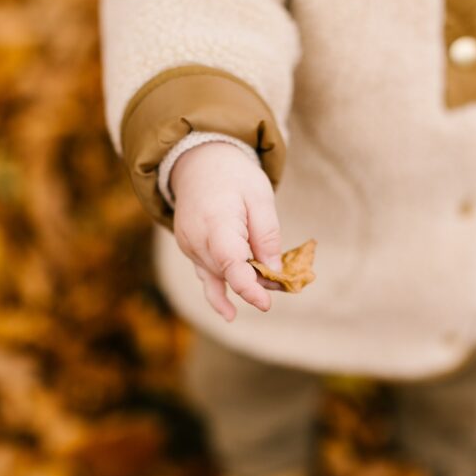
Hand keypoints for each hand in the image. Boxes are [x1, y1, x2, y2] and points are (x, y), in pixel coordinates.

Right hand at [170, 141, 282, 321]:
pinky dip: (218, 293)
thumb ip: (267, 234)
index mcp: (216, 221)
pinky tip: (229, 313)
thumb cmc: (235, 176)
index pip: (230, 262)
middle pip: (229, 272)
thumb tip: (273, 271)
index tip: (266, 303)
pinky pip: (205, 275)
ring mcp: (189, 245)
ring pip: (220, 275)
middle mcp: (196, 237)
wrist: (198, 161)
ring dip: (245, 281)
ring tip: (270, 285)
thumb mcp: (260, 196)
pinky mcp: (189, 249)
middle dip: (257, 281)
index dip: (248, 286)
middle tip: (286, 281)